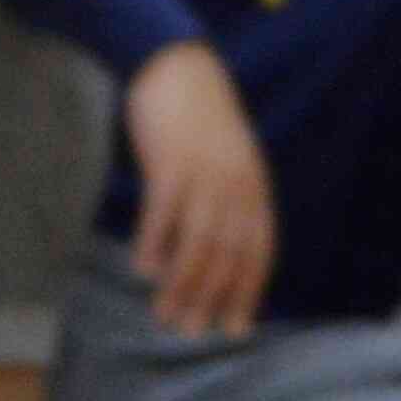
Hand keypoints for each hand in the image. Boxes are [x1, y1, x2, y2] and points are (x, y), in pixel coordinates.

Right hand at [124, 42, 275, 339]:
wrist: (178, 68)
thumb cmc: (197, 123)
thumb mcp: (225, 164)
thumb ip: (225, 204)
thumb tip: (212, 253)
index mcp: (254, 190)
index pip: (258, 253)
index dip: (246, 292)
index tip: (233, 328)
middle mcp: (237, 186)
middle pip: (228, 255)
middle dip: (211, 298)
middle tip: (189, 332)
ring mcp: (206, 174)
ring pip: (199, 240)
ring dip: (182, 283)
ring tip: (164, 314)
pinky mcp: (172, 161)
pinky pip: (164, 210)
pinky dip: (155, 242)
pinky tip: (142, 269)